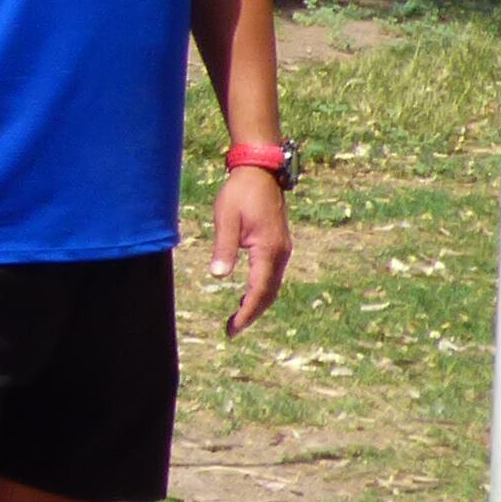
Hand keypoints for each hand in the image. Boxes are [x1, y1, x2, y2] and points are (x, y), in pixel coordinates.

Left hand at [213, 165, 292, 336]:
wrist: (260, 171)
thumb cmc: (240, 192)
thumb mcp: (226, 218)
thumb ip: (224, 247)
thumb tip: (218, 275)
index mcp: (269, 249)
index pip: (259, 291)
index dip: (246, 313)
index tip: (232, 328)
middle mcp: (281, 253)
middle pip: (269, 293)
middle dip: (251, 314)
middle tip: (231, 330)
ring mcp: (282, 249)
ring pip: (272, 286)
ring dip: (256, 303)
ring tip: (237, 318)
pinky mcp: (278, 245)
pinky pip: (272, 275)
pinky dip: (261, 290)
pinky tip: (247, 295)